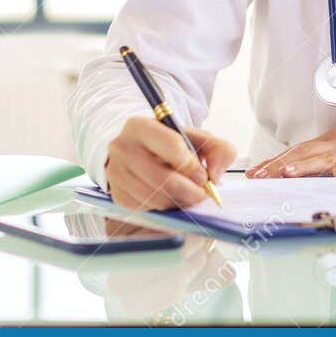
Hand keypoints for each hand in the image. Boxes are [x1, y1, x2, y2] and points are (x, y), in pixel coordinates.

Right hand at [103, 116, 235, 211]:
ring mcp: (117, 174)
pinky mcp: (118, 196)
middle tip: (202, 193)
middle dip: (190, 191)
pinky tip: (172, 198)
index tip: (203, 176)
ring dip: (179, 202)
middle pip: (163, 179)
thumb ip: (219, 149)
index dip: (192, 165)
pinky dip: (165, 209)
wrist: (140, 152)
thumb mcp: (196, 138)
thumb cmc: (171, 145)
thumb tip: (215, 175)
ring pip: (156, 198)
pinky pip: (148, 210)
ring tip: (189, 195)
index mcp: (140, 126)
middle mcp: (122, 148)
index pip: (172, 146)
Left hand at [245, 117, 335, 178]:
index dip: (273, 163)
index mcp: (328, 144)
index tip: (254, 173)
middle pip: (304, 155)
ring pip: (326, 159)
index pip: (295, 153)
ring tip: (288, 173)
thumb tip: (294, 178)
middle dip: (280, 165)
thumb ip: (321, 165)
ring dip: (306, 165)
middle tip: (260, 176)